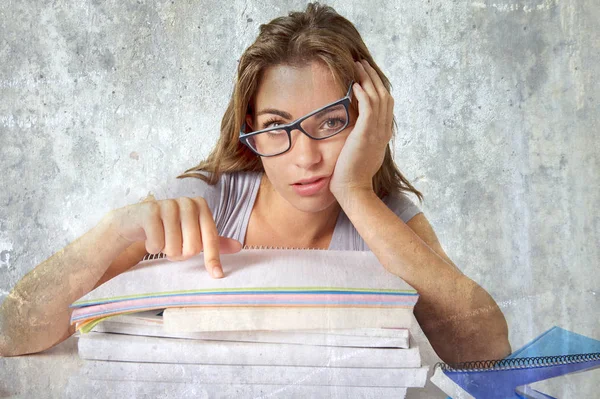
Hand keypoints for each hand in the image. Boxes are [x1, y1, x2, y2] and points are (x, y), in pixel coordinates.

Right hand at [105, 195, 241, 277]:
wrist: (134, 221)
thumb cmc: (167, 229)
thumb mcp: (191, 234)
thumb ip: (213, 240)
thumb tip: (238, 246)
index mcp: (200, 205)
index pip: (210, 237)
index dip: (212, 258)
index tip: (217, 275)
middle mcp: (186, 202)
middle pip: (192, 247)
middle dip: (181, 253)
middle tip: (173, 245)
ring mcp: (167, 204)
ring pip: (174, 247)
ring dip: (166, 250)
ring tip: (161, 240)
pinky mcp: (149, 212)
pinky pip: (157, 243)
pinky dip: (152, 247)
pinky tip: (149, 238)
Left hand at [329, 59, 393, 198]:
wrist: (353, 190)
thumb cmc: (350, 175)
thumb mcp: (359, 153)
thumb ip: (359, 139)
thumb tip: (351, 131)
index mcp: (382, 135)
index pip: (385, 105)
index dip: (377, 87)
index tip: (366, 76)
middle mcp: (383, 131)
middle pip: (384, 96)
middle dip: (373, 78)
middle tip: (362, 64)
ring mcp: (377, 132)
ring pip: (378, 97)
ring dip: (368, 80)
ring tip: (358, 67)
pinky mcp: (366, 134)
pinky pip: (369, 107)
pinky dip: (364, 93)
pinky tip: (354, 84)